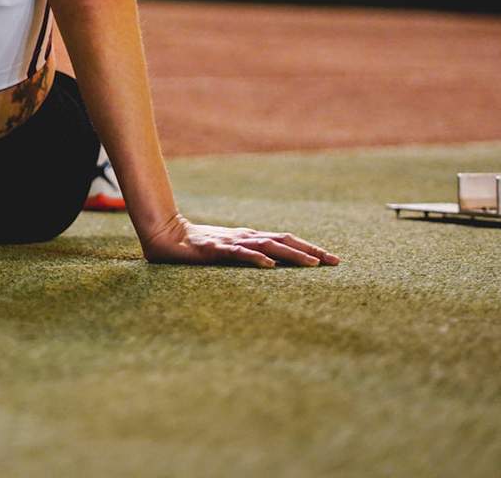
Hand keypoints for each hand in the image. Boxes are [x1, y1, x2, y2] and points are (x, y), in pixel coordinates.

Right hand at [141, 214, 339, 267]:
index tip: (332, 260)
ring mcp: (231, 242)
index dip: (309, 248)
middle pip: (285, 240)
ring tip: (312, 264)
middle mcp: (246, 236)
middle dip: (311, 251)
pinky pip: (238, 254)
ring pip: (268, 245)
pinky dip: (255, 258)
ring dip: (292, 255)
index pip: (287, 240)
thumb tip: (273, 263)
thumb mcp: (229, 250)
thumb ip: (248, 254)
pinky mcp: (215, 249)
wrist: (166, 236)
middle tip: (334, 261)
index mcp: (251, 237)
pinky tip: (269, 265)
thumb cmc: (198, 246)